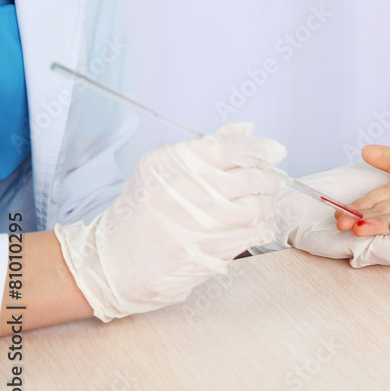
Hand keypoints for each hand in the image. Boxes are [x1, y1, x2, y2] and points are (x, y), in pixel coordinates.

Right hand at [55, 121, 285, 321]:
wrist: (114, 261)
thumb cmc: (143, 212)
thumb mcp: (165, 169)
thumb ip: (209, 147)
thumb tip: (248, 129)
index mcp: (169, 164)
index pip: (226, 148)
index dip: (258, 148)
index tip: (275, 151)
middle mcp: (179, 192)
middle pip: (246, 179)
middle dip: (268, 179)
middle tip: (270, 182)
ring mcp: (192, 225)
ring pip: (254, 208)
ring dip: (266, 205)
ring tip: (260, 204)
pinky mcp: (205, 253)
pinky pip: (250, 235)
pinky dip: (261, 227)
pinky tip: (255, 224)